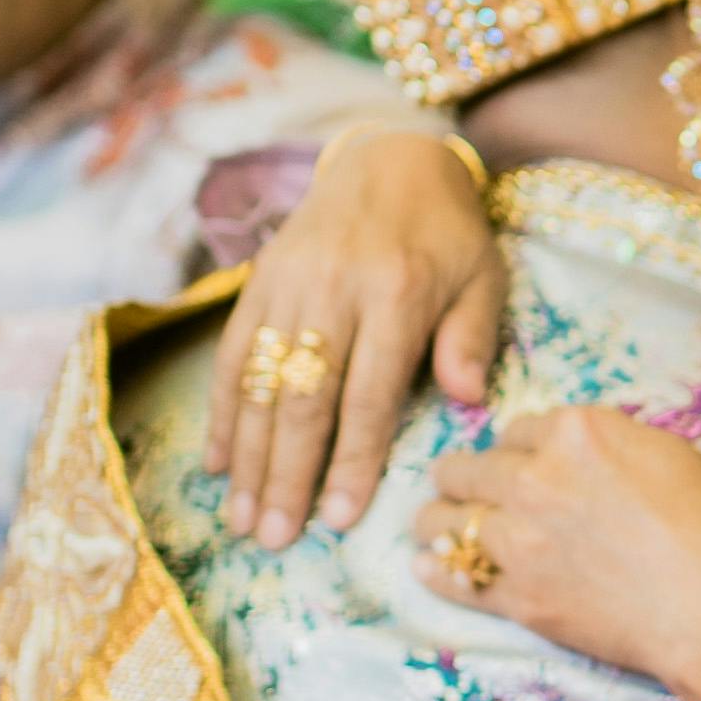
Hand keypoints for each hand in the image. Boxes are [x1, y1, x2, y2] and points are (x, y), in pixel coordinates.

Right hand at [210, 125, 504, 548]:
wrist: (389, 162)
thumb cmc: (449, 235)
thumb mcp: (483, 279)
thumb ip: (473, 339)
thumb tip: (470, 402)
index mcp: (397, 295)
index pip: (368, 396)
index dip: (352, 461)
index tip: (340, 518)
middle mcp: (332, 292)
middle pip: (301, 399)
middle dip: (286, 476)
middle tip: (275, 539)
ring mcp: (286, 287)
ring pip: (257, 384)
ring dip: (247, 458)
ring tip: (243, 518)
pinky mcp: (256, 283)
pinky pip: (230, 355)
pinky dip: (222, 413)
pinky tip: (217, 463)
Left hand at [411, 408, 700, 698]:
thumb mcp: (672, 457)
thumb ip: (609, 443)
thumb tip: (572, 453)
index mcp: (578, 434)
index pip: (517, 429)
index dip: (522, 449)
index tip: (528, 464)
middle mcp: (536, 479)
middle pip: (464, 467)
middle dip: (466, 478)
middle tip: (472, 491)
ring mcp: (519, 541)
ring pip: (441, 518)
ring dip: (441, 520)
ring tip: (446, 528)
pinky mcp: (516, 597)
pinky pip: (451, 577)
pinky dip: (435, 570)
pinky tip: (429, 564)